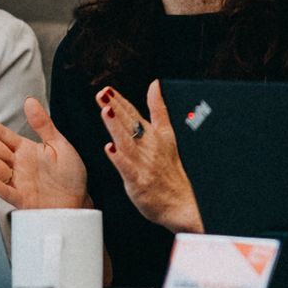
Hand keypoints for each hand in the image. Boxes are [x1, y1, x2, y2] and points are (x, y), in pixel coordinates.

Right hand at [0, 99, 89, 209]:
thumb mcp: (59, 144)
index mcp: (26, 150)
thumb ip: (43, 124)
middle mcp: (18, 165)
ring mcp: (18, 181)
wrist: (78, 203)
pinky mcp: (23, 198)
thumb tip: (30, 101)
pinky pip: (7, 191)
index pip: (3, 136)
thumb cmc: (69, 175)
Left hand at [98, 81, 201, 233]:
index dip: (121, 101)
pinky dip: (120, 159)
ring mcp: (144, 164)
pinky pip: (129, 169)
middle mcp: (149, 147)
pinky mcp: (140, 182)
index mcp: (155, 135)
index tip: (108, 89)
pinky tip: (110, 149)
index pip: (135, 114)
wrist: (183, 203)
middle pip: (130, 124)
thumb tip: (154, 84)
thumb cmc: (172, 171)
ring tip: (106, 111)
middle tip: (103, 94)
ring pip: (128, 142)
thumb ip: (158, 109)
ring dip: (117, 127)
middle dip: (116, 108)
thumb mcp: (168, 134)